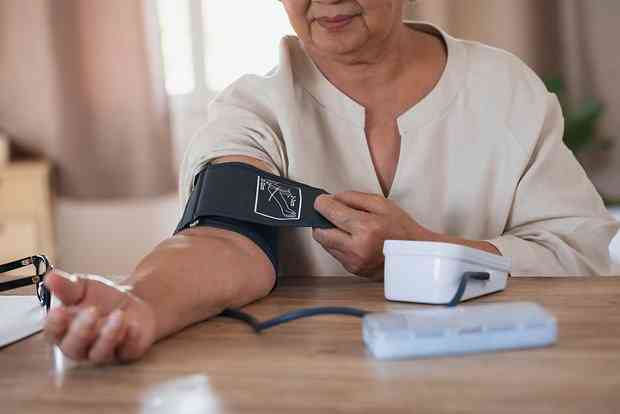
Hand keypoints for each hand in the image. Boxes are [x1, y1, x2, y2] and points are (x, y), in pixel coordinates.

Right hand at [43, 270, 155, 363]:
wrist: (135, 301)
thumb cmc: (102, 299)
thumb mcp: (84, 288)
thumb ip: (67, 286)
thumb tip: (49, 277)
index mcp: (65, 330)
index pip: (53, 333)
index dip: (54, 324)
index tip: (58, 310)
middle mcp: (82, 346)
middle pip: (74, 348)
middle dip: (81, 330)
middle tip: (92, 311)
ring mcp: (104, 352)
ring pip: (100, 353)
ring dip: (109, 334)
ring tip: (118, 315)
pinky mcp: (127, 352)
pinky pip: (127, 351)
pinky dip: (130, 339)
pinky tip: (133, 326)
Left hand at [313, 192, 431, 276]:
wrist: (416, 255)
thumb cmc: (401, 229)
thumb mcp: (381, 204)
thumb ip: (353, 198)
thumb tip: (332, 198)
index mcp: (365, 228)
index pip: (331, 213)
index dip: (322, 204)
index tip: (320, 200)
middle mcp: (357, 248)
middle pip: (320, 233)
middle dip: (320, 221)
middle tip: (329, 213)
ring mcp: (354, 262)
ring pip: (325, 245)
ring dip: (329, 233)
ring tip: (343, 226)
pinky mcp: (353, 270)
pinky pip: (335, 254)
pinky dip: (338, 245)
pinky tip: (351, 239)